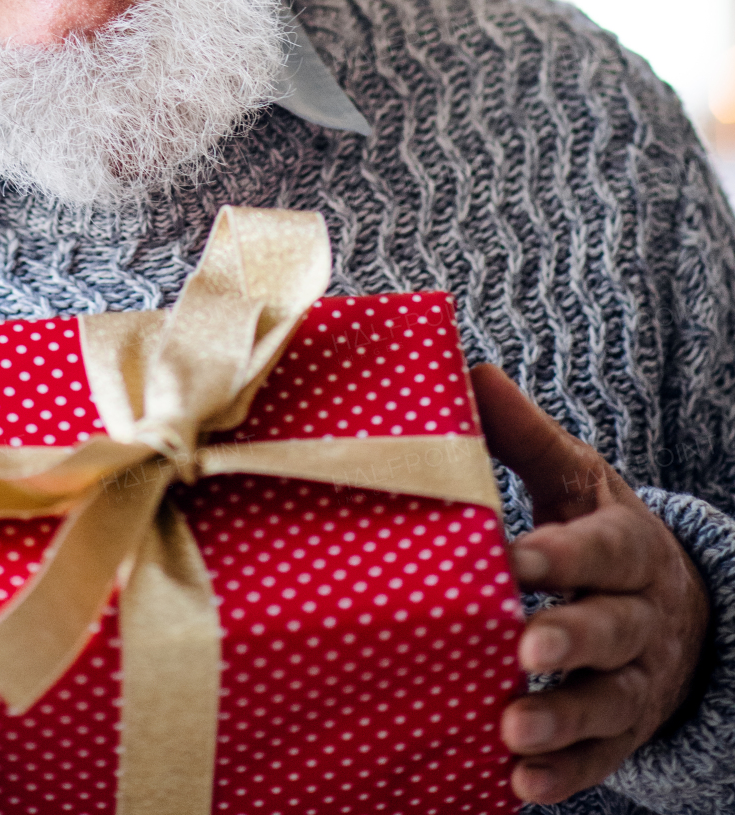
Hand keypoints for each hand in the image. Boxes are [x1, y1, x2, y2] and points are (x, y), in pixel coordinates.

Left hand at [472, 364, 710, 806]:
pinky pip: (601, 759)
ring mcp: (638, 681)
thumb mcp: (575, 477)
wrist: (673, 606)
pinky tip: (519, 786)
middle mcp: (641, 616)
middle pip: (613, 630)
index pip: (602, 549)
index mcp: (628, 545)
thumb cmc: (599, 529)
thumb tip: (469, 370)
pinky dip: (564, 776)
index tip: (511, 560)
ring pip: (610, 702)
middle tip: (522, 648)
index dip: (562, 556)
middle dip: (570, 639)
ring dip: (563, 719)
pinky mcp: (623, 732)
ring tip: (512, 731)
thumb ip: (523, 433)